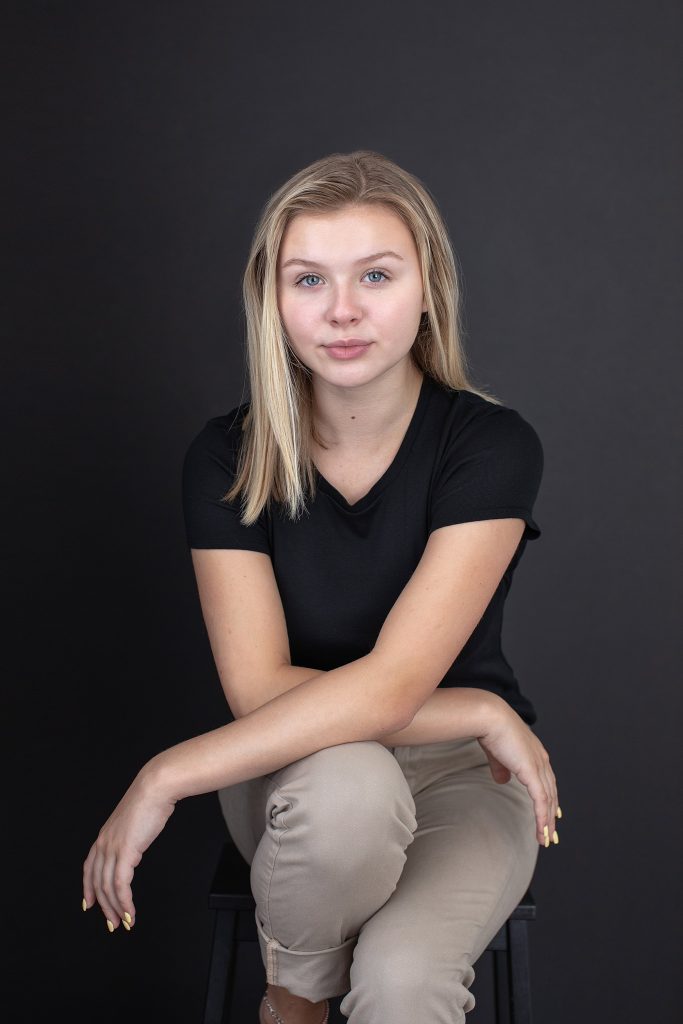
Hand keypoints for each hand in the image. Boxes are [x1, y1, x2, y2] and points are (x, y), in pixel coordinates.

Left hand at [82, 764, 175, 930]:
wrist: (155, 788)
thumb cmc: (149, 801)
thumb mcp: (133, 822)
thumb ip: (128, 836)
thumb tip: (133, 847)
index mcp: (104, 836)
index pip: (90, 868)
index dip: (88, 889)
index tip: (89, 904)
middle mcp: (104, 843)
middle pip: (97, 883)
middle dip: (104, 907)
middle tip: (112, 922)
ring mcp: (112, 848)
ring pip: (108, 888)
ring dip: (116, 909)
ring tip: (124, 922)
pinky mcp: (125, 852)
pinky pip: (121, 885)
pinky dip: (125, 902)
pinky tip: (130, 912)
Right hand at [477, 704, 559, 846]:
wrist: (490, 718)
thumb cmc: (491, 730)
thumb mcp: (498, 753)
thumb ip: (502, 767)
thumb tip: (502, 780)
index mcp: (536, 754)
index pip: (547, 781)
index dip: (550, 799)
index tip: (552, 814)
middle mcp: (542, 761)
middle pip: (551, 793)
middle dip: (551, 815)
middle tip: (552, 833)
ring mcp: (539, 766)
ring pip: (548, 801)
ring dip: (547, 822)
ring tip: (546, 839)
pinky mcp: (532, 772)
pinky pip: (541, 801)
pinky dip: (542, 818)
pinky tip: (542, 832)